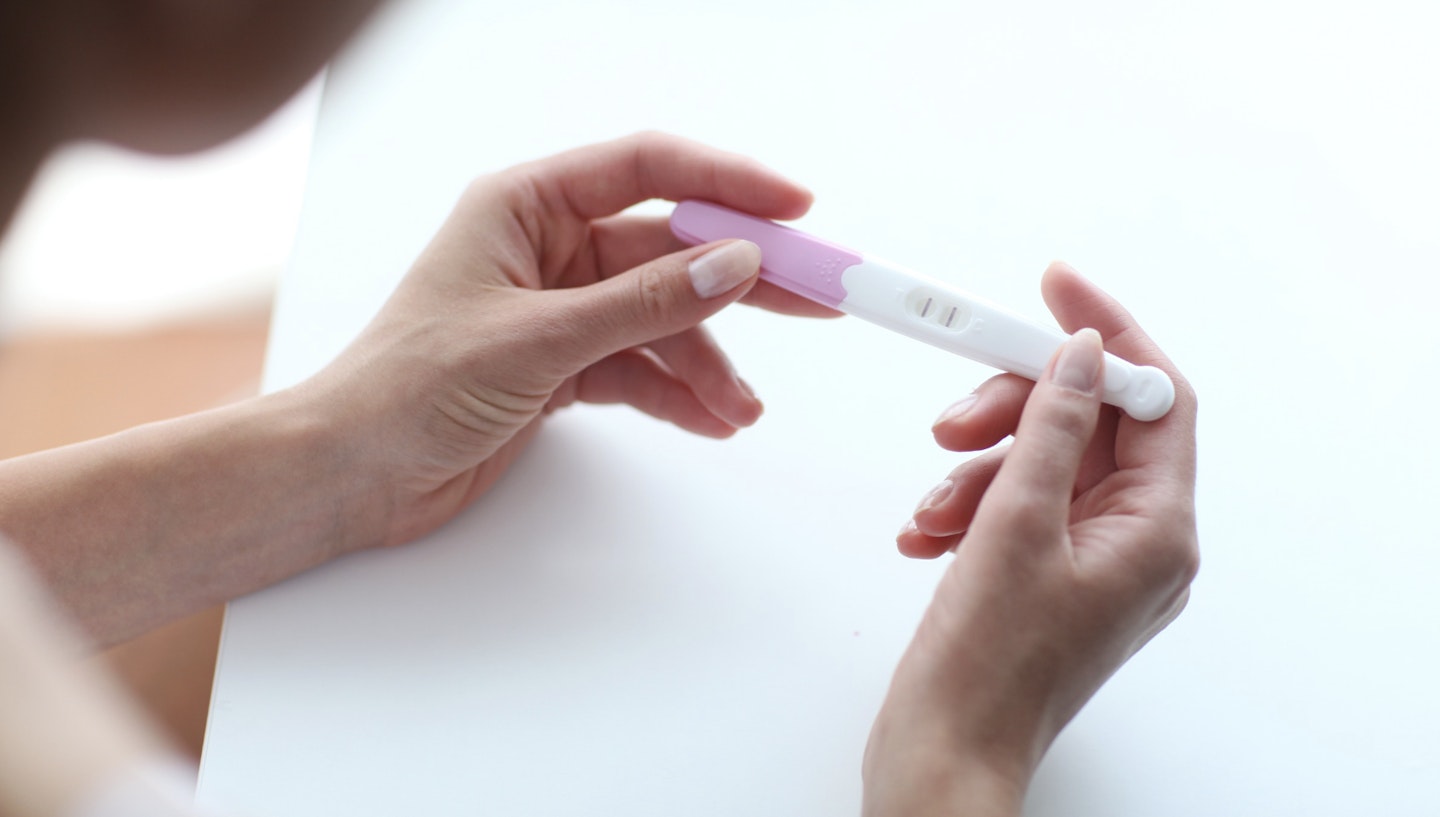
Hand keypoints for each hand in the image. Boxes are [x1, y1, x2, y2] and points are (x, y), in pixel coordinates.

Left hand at [298, 132, 823, 547]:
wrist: (352, 475)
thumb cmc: (405, 388)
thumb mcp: (535, 340)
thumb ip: (640, 304)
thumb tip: (734, 264)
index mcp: (526, 207)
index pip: (646, 170)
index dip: (726, 182)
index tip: (794, 209)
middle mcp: (548, 250)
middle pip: (671, 248)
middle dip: (741, 279)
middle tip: (815, 299)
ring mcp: (560, 311)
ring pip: (663, 319)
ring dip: (709, 362)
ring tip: (743, 409)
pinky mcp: (563, 367)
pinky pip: (641, 368)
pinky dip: (678, 394)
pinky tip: (712, 421)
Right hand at [863, 263, 1198, 815]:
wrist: (943, 752)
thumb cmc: (988, 671)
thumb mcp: (1016, 526)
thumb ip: (1053, 426)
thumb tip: (1081, 354)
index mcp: (1156, 530)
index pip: (1154, 398)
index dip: (1107, 334)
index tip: (1053, 287)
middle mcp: (1135, 542)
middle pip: (1089, 425)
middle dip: (1014, 411)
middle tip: (952, 418)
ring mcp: (1089, 561)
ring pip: (1040, 463)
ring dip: (977, 469)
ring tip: (933, 513)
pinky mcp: (1044, 575)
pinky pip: (1014, 506)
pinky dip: (967, 507)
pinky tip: (927, 537)